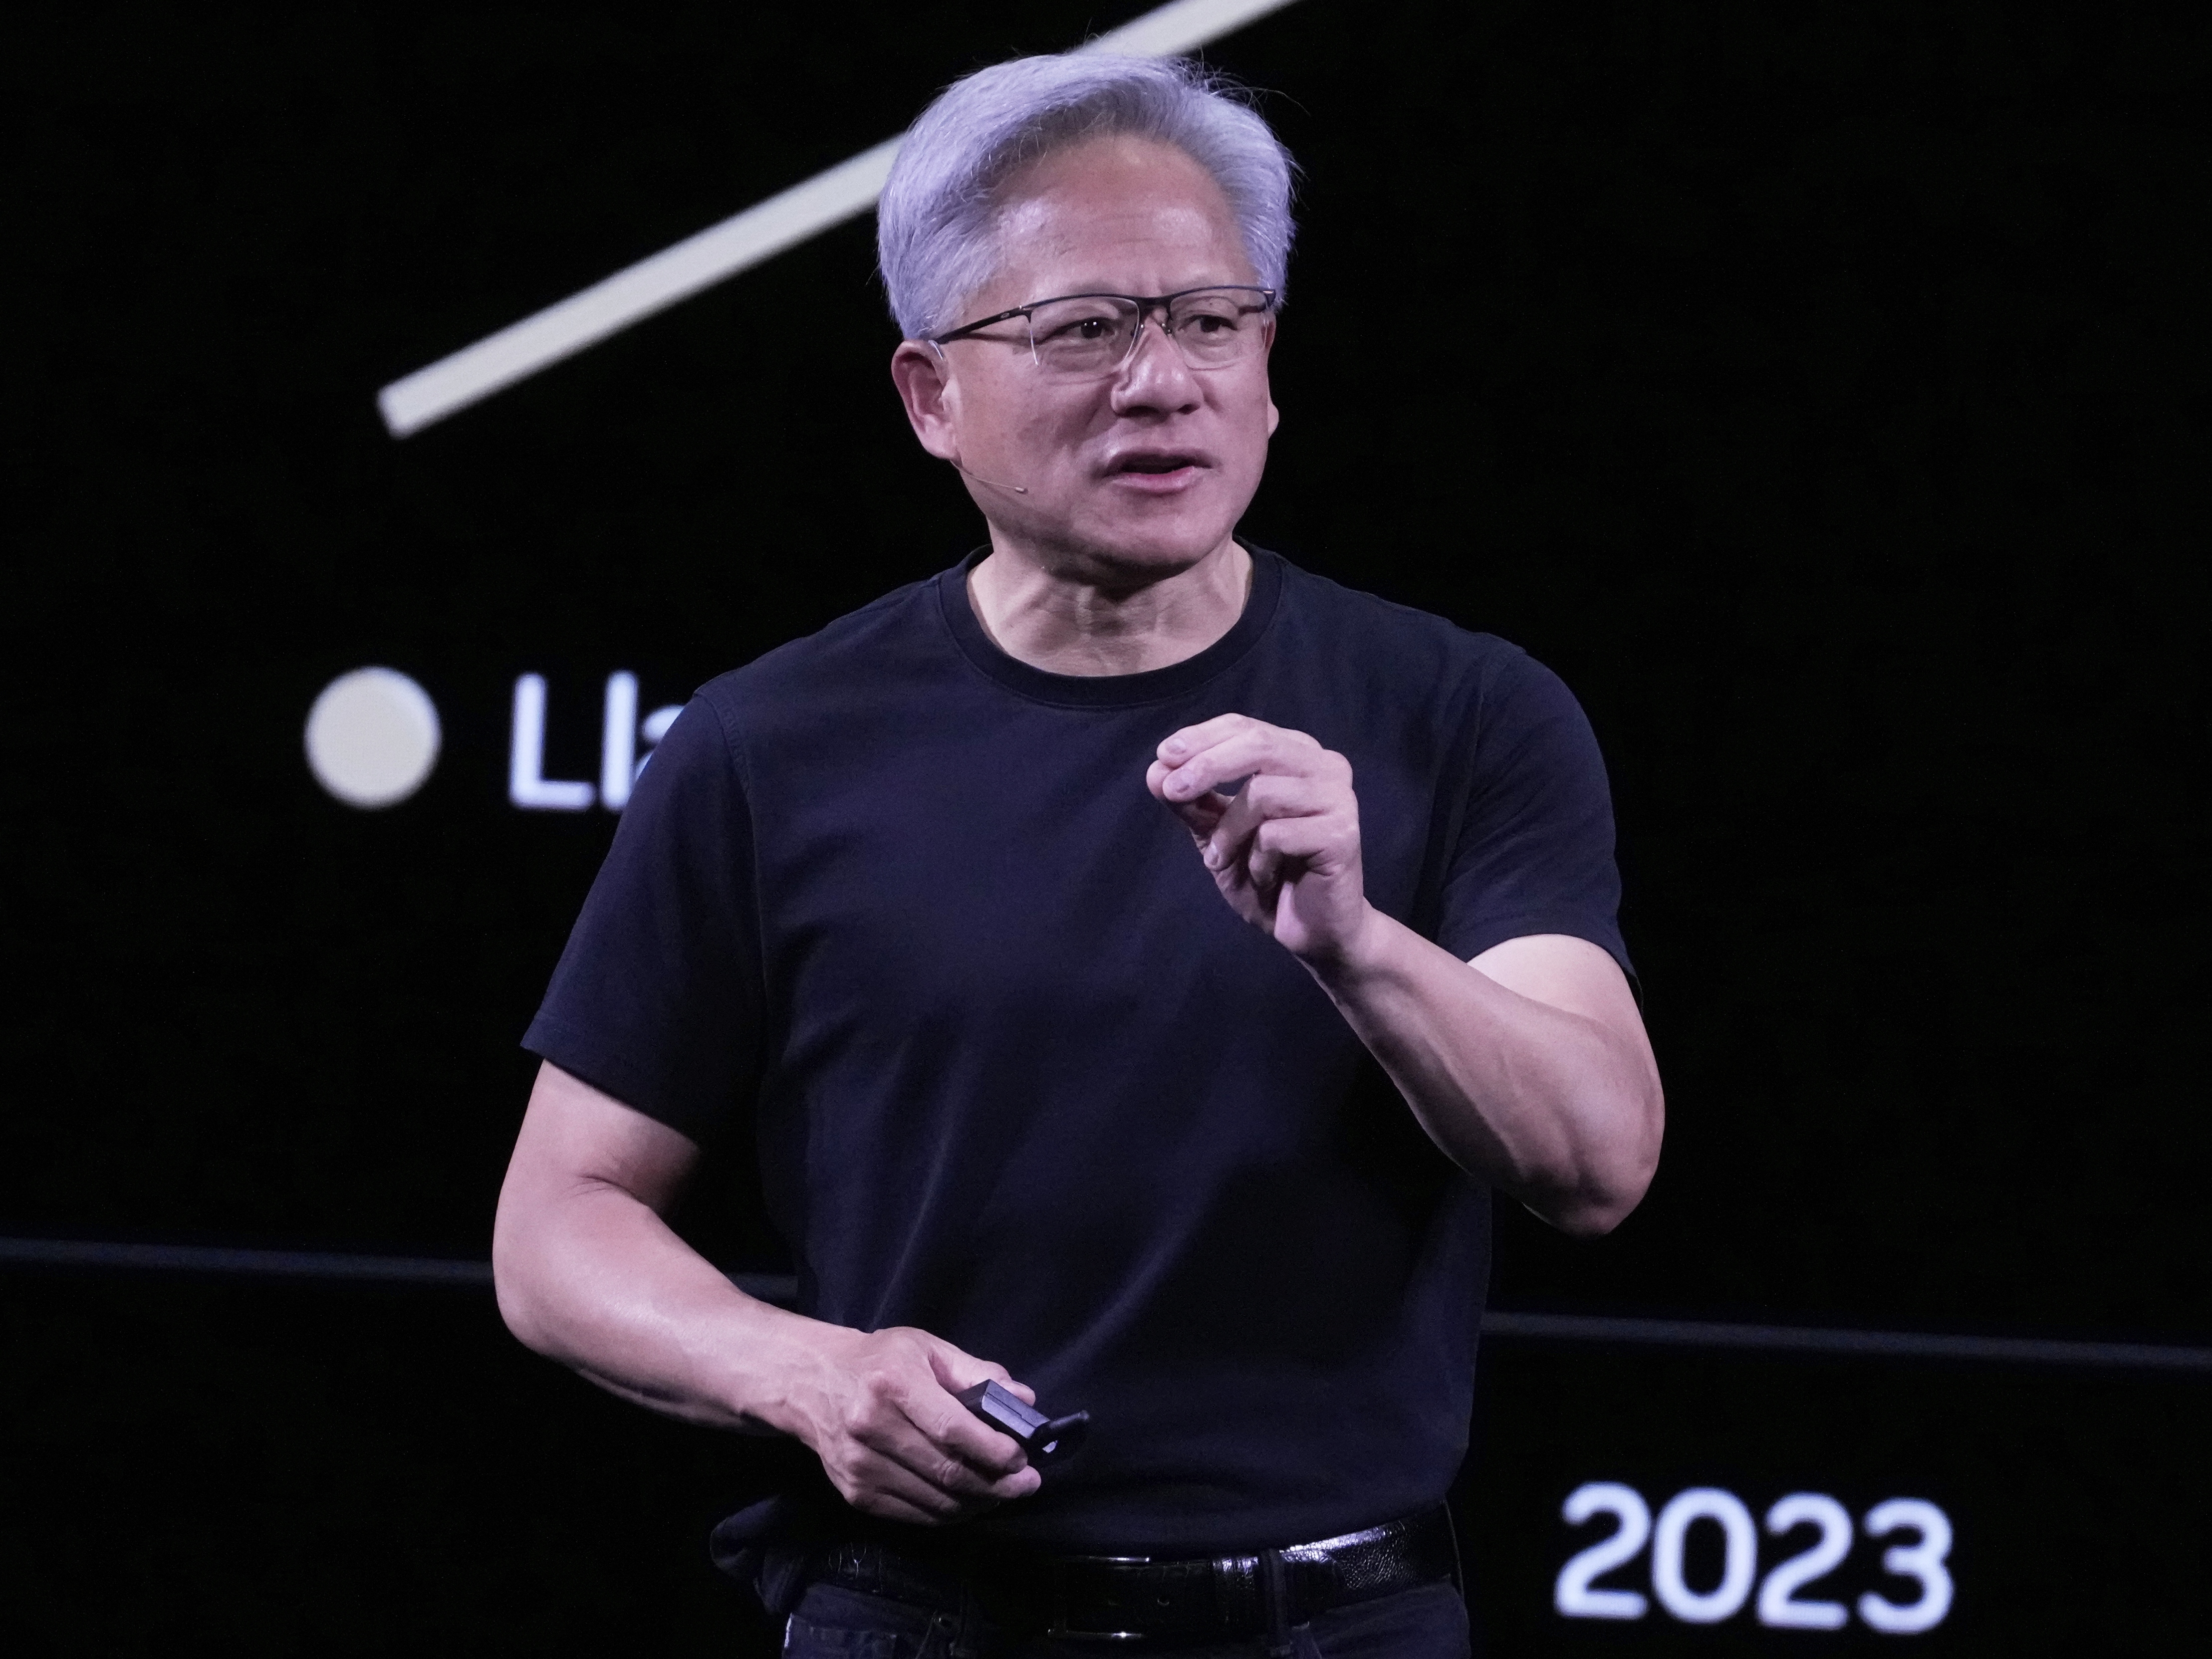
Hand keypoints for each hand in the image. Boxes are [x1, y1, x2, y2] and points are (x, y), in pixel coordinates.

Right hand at [788, 1325, 1042, 1524]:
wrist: (812, 1382)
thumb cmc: (879, 1360)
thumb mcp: (927, 1349)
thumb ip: (977, 1372)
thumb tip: (1023, 1400)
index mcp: (892, 1383)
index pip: (952, 1429)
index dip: (993, 1450)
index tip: (1023, 1458)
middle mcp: (871, 1426)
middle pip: (946, 1471)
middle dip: (996, 1484)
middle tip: (1027, 1484)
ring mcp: (860, 1466)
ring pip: (934, 1501)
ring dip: (977, 1503)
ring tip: (1003, 1493)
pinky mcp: (855, 1493)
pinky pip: (913, 1515)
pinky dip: (948, 1514)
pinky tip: (968, 1502)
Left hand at [1146, 714, 1372, 964]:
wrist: (1310, 930)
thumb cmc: (1268, 875)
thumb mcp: (1217, 835)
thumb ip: (1191, 802)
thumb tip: (1156, 770)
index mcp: (1297, 754)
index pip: (1245, 727)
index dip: (1202, 737)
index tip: (1164, 756)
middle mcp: (1324, 766)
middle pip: (1258, 745)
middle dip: (1207, 766)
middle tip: (1171, 791)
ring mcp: (1338, 798)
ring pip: (1263, 793)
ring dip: (1229, 833)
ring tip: (1223, 861)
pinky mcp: (1342, 834)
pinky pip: (1278, 835)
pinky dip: (1258, 861)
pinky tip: (1266, 879)